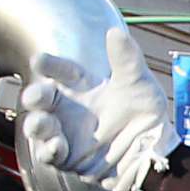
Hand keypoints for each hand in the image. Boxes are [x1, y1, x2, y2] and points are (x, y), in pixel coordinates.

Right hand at [18, 24, 178, 190]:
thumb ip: (126, 60)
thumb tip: (115, 32)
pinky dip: (50, 150)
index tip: (40, 61)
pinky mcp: (68, 158)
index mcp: (82, 86)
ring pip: (39, 127)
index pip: (60, 71)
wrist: (155, 152)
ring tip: (42, 123)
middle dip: (35, 96)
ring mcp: (65, 133)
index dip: (50, 66)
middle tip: (37, 95)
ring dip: (36, 124)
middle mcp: (69, 108)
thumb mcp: (139, 85)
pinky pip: (50, 155)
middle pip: (41, 98)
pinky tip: (57, 145)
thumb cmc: (146, 115)